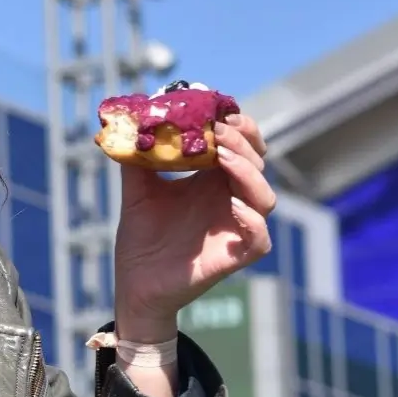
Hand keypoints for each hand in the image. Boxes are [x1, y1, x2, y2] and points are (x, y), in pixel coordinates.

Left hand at [113, 114, 275, 340]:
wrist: (133, 283)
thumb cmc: (141, 238)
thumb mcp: (137, 190)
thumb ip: (137, 156)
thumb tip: (132, 119)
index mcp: (213, 181)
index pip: (244, 145)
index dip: (241, 126)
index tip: (220, 112)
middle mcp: (231, 201)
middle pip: (258, 163)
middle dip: (242, 141)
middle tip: (217, 130)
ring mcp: (236, 229)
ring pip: (265, 197)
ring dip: (248, 172)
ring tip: (221, 157)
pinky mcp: (235, 257)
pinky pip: (260, 238)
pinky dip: (252, 220)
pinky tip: (232, 205)